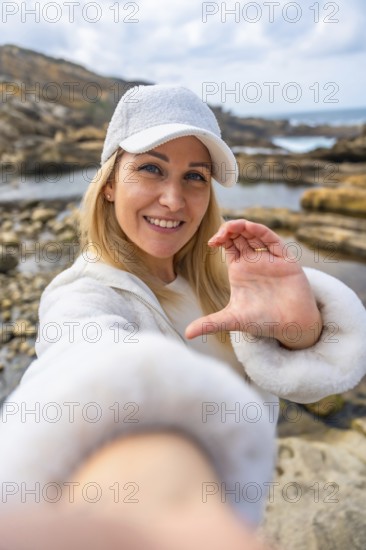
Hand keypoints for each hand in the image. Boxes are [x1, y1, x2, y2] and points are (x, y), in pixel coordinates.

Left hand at [185, 219, 321, 348]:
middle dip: (229, 229)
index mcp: (240, 269)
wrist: (290, 327)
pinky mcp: (285, 260)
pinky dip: (262, 232)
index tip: (211, 242)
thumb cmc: (263, 321)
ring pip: (255, 234)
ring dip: (244, 227)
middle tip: (220, 233)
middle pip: (240, 236)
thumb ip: (210, 323)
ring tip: (232, 227)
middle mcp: (254, 261)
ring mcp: (270, 258)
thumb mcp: (232, 320)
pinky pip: (273, 241)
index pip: (228, 245)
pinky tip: (251, 228)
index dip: (220, 238)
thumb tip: (187, 334)